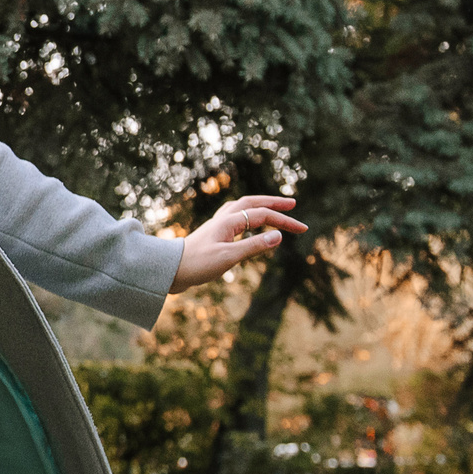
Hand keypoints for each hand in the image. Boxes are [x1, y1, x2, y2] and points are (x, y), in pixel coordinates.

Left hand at [171, 194, 307, 292]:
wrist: (169, 271)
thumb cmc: (197, 264)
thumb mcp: (229, 257)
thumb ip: (254, 246)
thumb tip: (279, 236)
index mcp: (228, 221)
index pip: (263, 215)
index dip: (284, 220)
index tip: (303, 229)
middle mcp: (222, 219)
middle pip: (252, 203)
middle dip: (273, 203)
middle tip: (292, 203)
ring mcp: (217, 226)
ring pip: (242, 209)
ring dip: (260, 206)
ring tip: (274, 208)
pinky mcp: (213, 235)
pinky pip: (234, 218)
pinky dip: (247, 216)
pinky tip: (249, 224)